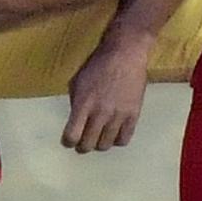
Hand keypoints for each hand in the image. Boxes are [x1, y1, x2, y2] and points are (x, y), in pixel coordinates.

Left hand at [64, 36, 148, 152]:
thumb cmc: (98, 65)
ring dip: (100, 144)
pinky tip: (114, 133)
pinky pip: (124, 139)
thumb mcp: (78, 81)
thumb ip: (76, 102)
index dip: (69, 141)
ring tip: (100, 137)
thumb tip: (76, 120)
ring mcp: (118, 115)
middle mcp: (100, 113)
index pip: (72, 136)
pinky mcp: (133, 115)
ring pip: (106, 144)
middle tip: (84, 142)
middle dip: (83, 146)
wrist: (125, 54)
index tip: (70, 140)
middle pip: (88, 144)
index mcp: (83, 104)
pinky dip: (117, 140)